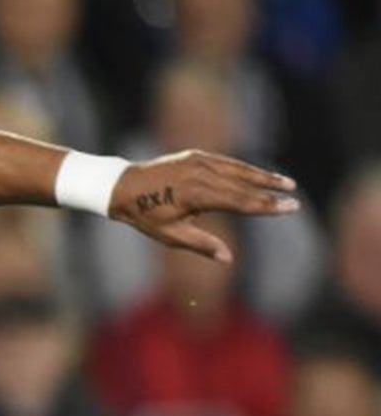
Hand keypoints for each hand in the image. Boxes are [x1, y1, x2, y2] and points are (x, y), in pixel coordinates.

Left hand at [112, 150, 298, 262]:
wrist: (122, 187)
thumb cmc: (145, 216)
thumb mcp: (170, 235)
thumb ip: (201, 245)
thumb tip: (228, 259)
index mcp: (198, 195)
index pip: (241, 202)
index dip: (267, 206)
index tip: (290, 208)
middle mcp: (202, 174)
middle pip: (244, 184)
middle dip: (270, 191)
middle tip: (294, 197)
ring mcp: (199, 161)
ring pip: (238, 169)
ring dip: (263, 176)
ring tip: (286, 183)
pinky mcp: (196, 155)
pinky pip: (226, 162)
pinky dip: (244, 168)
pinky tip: (258, 174)